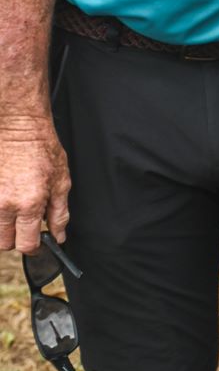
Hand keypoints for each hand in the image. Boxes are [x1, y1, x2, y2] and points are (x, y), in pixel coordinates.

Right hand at [0, 118, 70, 252]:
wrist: (18, 125)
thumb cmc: (41, 147)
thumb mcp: (61, 180)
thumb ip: (60, 213)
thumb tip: (59, 236)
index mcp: (29, 204)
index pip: (26, 244)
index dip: (34, 246)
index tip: (36, 241)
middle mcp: (4, 204)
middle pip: (4, 243)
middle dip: (15, 238)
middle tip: (24, 223)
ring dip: (2, 226)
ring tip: (13, 209)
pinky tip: (5, 196)